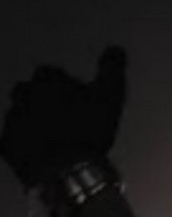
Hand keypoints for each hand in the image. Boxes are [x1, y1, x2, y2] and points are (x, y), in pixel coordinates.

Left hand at [0, 46, 126, 188]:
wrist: (64, 169)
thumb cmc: (87, 130)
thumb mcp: (110, 98)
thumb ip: (111, 72)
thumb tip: (117, 48)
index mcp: (47, 80)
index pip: (52, 73)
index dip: (65, 84)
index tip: (77, 98)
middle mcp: (23, 94)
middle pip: (29, 91)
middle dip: (42, 100)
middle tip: (61, 117)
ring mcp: (12, 121)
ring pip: (19, 115)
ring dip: (32, 121)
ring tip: (50, 138)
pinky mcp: (6, 146)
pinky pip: (12, 141)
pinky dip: (23, 144)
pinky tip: (38, 154)